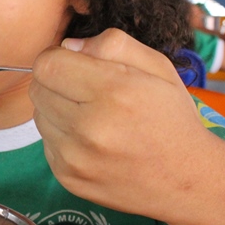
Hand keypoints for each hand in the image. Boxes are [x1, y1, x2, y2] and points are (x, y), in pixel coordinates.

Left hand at [29, 28, 218, 222]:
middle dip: (56, 81)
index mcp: (114, 92)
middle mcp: (90, 128)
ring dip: (57, 109)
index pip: (47, 64)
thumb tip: (68, 45)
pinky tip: (91, 140)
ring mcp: (76, 158)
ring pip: (39, 115)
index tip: (73, 62)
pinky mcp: (68, 178)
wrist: (186, 180)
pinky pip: (46, 143)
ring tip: (91, 115)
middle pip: (37, 88)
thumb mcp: (157, 67)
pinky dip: (62, 136)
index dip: (57, 57)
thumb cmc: (171, 118)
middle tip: (85, 89)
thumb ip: (112, 44)